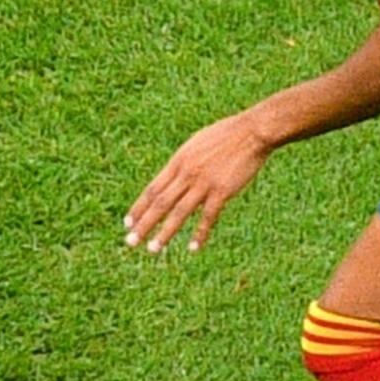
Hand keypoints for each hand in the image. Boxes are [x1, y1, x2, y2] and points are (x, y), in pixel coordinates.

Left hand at [124, 111, 274, 253]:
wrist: (252, 131)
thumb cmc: (227, 135)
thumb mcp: (197, 145)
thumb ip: (185, 163)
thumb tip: (176, 176)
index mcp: (179, 161)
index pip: (152, 189)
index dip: (139, 207)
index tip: (127, 223)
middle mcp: (186, 173)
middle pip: (160, 203)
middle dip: (144, 224)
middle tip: (130, 242)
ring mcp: (203, 182)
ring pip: (179, 212)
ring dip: (165, 233)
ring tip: (153, 249)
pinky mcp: (222, 190)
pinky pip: (208, 216)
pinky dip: (200, 233)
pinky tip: (193, 248)